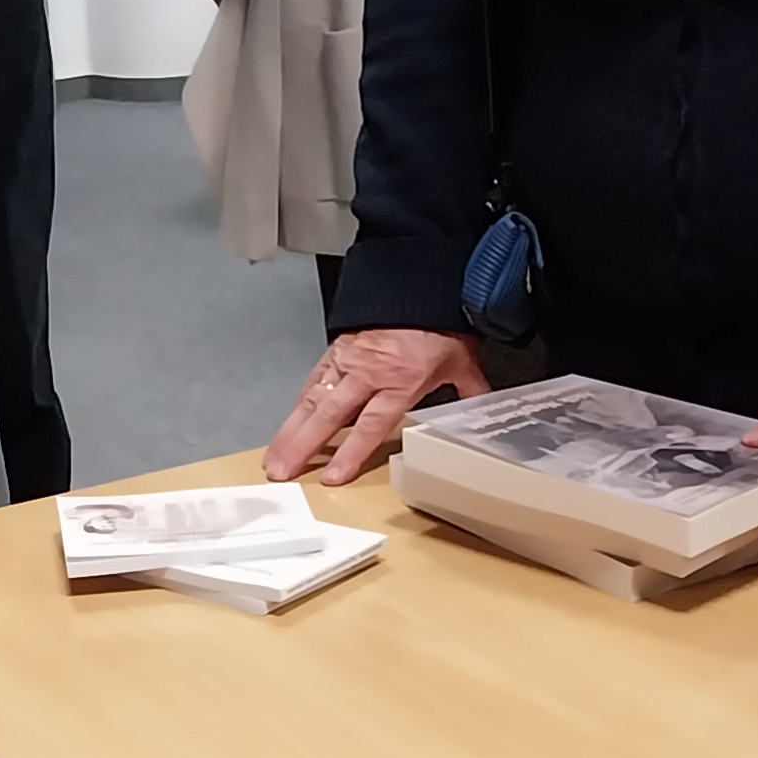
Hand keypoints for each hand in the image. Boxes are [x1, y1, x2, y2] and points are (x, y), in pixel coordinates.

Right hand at [263, 324, 484, 488]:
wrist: (418, 281)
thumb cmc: (438, 323)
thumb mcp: (460, 359)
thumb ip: (468, 389)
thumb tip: (484, 408)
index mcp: (399, 380)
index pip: (370, 424)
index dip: (350, 452)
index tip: (331, 476)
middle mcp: (367, 373)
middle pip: (328, 416)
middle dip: (302, 446)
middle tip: (281, 471)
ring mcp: (347, 360)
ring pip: (312, 399)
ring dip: (290, 430)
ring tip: (273, 456)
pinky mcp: (336, 350)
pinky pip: (313, 380)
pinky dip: (298, 404)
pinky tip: (287, 423)